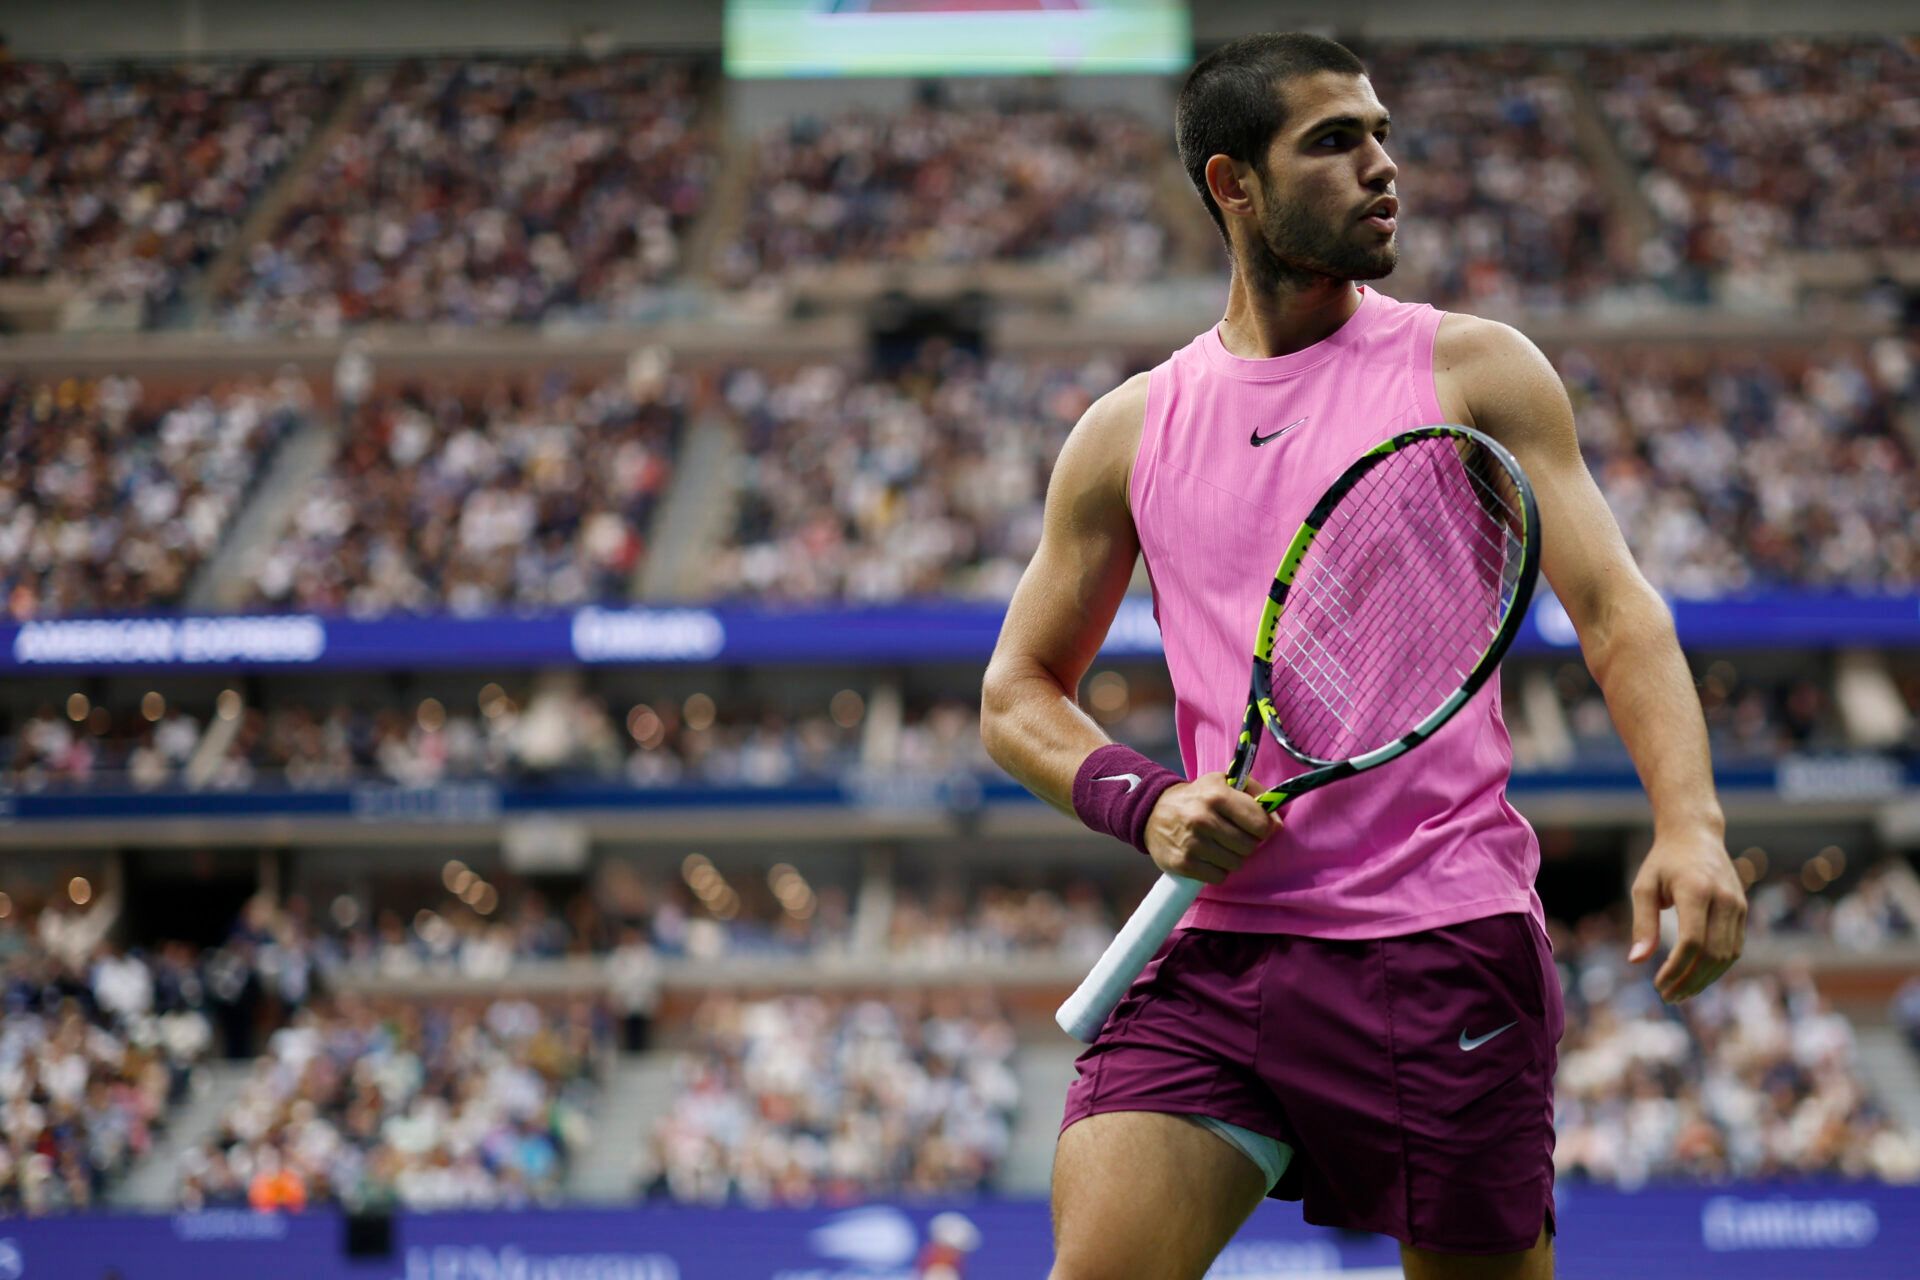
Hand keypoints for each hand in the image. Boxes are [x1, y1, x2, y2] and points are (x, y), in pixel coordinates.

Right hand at [1143, 771, 1282, 884]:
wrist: (1152, 812)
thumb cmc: (1198, 797)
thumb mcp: (1224, 783)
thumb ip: (1255, 795)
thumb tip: (1276, 825)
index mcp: (1217, 795)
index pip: (1260, 824)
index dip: (1262, 827)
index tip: (1254, 826)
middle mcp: (1203, 819)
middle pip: (1249, 846)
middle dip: (1246, 843)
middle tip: (1233, 835)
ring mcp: (1192, 843)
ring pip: (1236, 864)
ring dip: (1232, 857)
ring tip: (1218, 845)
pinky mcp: (1183, 864)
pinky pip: (1219, 877)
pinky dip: (1217, 870)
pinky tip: (1208, 857)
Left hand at [1628, 827, 1746, 1001]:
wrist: (1696, 835)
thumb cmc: (1663, 861)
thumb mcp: (1644, 886)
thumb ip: (1642, 923)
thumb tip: (1636, 961)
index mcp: (1696, 890)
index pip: (1692, 942)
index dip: (1677, 969)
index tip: (1658, 985)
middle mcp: (1723, 899)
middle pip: (1713, 954)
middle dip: (1691, 981)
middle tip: (1668, 997)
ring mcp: (1738, 905)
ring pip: (1728, 956)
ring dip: (1705, 980)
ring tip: (1681, 993)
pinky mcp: (1743, 911)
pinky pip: (1734, 948)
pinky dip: (1717, 968)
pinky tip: (1696, 977)